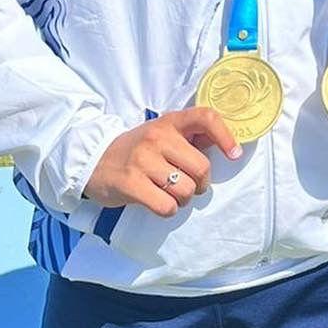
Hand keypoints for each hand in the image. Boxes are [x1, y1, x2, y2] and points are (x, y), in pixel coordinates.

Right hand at [84, 107, 240, 216]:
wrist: (93, 160)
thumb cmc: (138, 150)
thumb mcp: (162, 134)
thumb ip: (190, 138)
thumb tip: (226, 144)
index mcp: (170, 122)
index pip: (206, 117)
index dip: (226, 136)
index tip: (234, 154)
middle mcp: (157, 137)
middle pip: (201, 167)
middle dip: (200, 184)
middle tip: (190, 185)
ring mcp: (143, 160)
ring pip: (185, 190)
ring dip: (183, 199)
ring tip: (170, 194)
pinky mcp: (130, 184)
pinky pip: (166, 206)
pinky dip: (169, 210)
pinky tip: (159, 202)